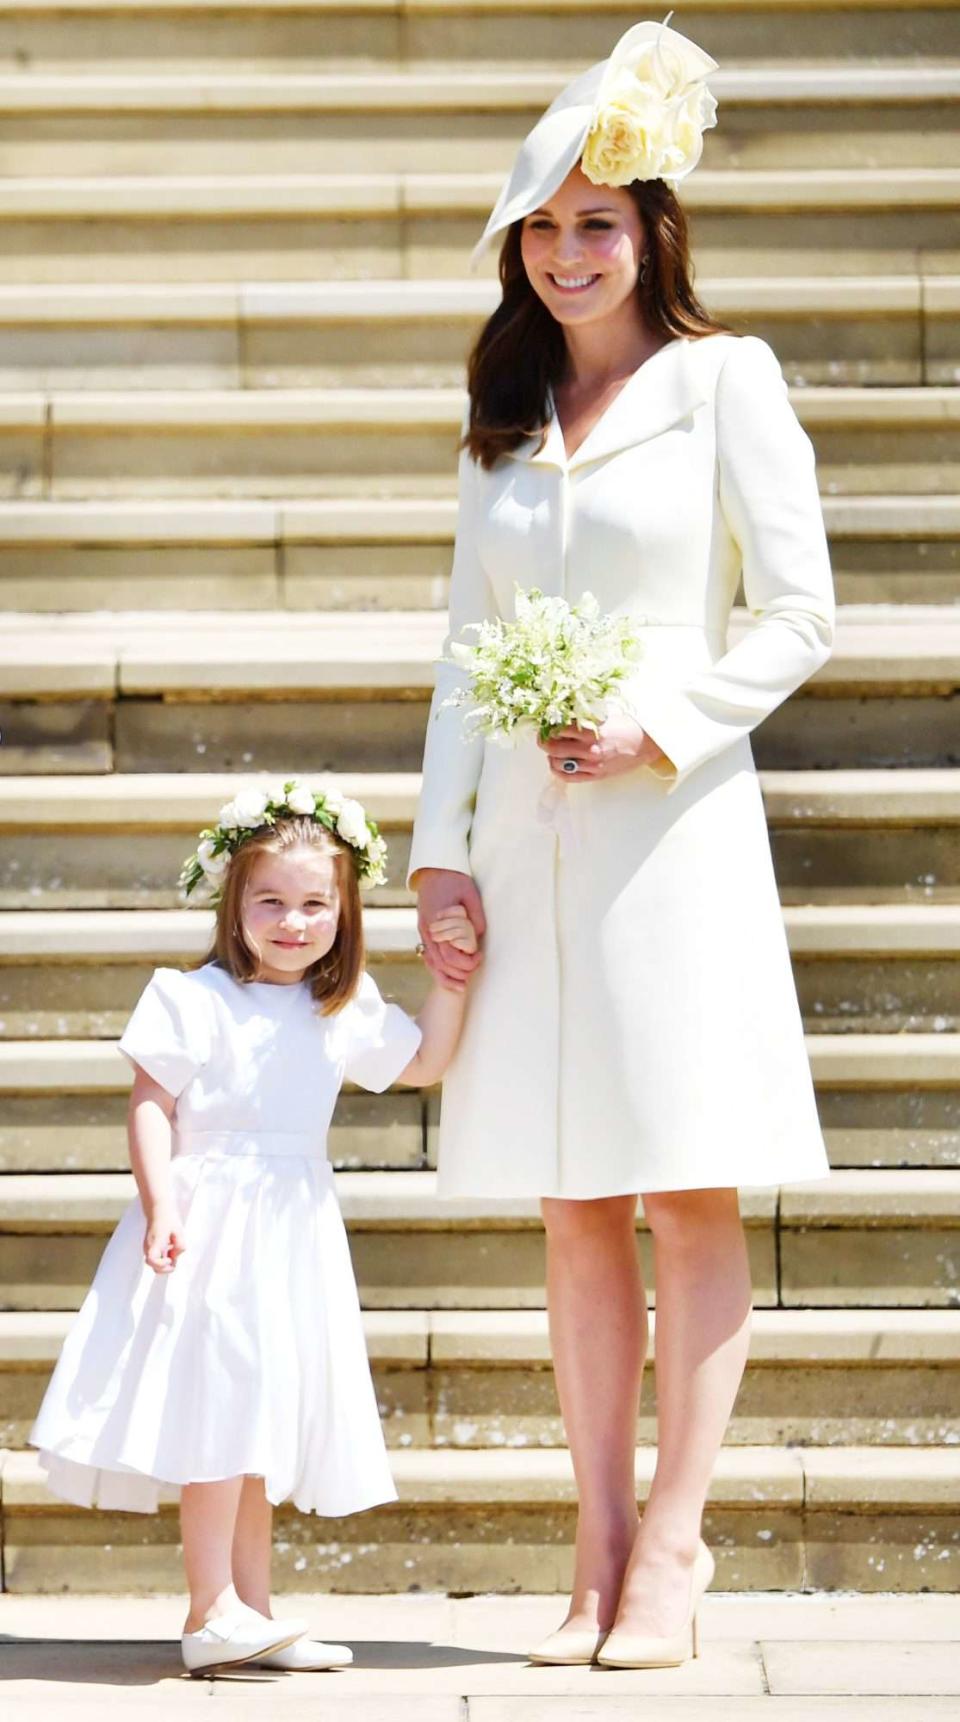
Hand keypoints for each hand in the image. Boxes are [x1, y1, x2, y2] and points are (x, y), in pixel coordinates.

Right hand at [143, 1207, 185, 1274]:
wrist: (157, 1208)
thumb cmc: (168, 1218)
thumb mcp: (179, 1231)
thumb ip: (180, 1246)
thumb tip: (175, 1256)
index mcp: (154, 1243)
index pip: (152, 1261)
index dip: (162, 1264)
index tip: (170, 1257)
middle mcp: (148, 1247)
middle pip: (154, 1267)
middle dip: (167, 1266)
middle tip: (175, 1257)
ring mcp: (148, 1247)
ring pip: (156, 1263)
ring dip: (166, 1261)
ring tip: (172, 1248)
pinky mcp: (150, 1246)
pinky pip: (156, 1256)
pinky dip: (164, 1255)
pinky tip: (170, 1246)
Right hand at [416, 869, 484, 989]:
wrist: (433, 870)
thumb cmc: (454, 880)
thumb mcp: (470, 893)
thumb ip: (476, 915)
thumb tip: (479, 936)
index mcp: (437, 921)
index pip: (449, 954)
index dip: (466, 962)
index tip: (479, 957)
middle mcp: (428, 930)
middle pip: (440, 963)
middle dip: (459, 972)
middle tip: (475, 970)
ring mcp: (424, 932)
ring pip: (432, 963)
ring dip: (447, 976)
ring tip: (462, 985)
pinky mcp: (424, 932)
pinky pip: (429, 956)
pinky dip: (438, 969)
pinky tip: (449, 975)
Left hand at [540, 714, 666, 780]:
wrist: (647, 743)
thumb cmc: (627, 726)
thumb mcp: (604, 715)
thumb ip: (583, 717)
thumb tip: (561, 716)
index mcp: (591, 731)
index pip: (558, 728)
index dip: (548, 725)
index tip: (546, 722)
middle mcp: (589, 749)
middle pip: (552, 747)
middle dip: (543, 741)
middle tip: (543, 736)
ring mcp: (592, 764)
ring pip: (558, 763)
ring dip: (550, 756)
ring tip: (552, 750)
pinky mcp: (596, 775)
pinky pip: (569, 777)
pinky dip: (558, 771)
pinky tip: (557, 764)